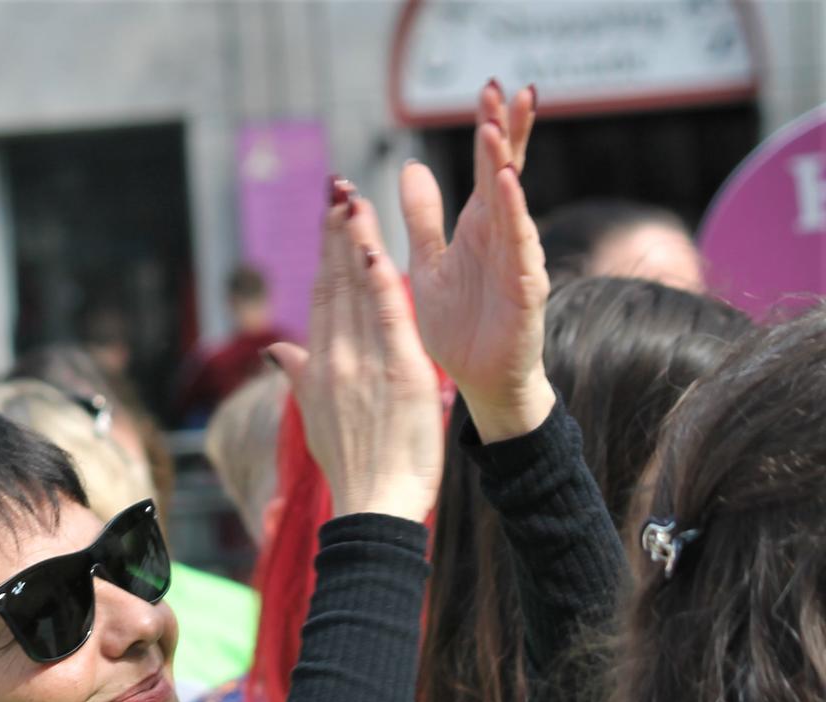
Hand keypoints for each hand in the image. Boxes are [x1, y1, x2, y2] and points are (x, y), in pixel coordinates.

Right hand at [266, 182, 442, 521]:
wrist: (370, 505)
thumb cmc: (351, 467)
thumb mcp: (315, 417)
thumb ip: (298, 374)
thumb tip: (275, 350)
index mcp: (319, 366)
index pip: (322, 296)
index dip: (325, 253)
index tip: (330, 217)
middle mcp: (334, 358)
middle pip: (335, 284)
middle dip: (337, 235)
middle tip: (339, 189)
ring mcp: (363, 364)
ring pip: (359, 292)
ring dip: (357, 243)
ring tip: (355, 203)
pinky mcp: (398, 372)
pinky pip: (388, 317)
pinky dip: (382, 282)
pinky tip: (378, 249)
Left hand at [401, 81, 554, 440]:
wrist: (478, 380)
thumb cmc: (459, 323)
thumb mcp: (428, 262)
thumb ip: (422, 217)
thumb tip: (410, 168)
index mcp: (479, 228)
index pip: (488, 169)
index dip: (491, 130)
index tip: (488, 90)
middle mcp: (502, 237)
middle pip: (507, 175)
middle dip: (507, 134)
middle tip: (506, 91)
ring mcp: (517, 262)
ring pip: (514, 207)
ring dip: (506, 169)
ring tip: (497, 133)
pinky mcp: (523, 291)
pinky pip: (521, 251)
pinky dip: (516, 220)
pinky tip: (509, 191)